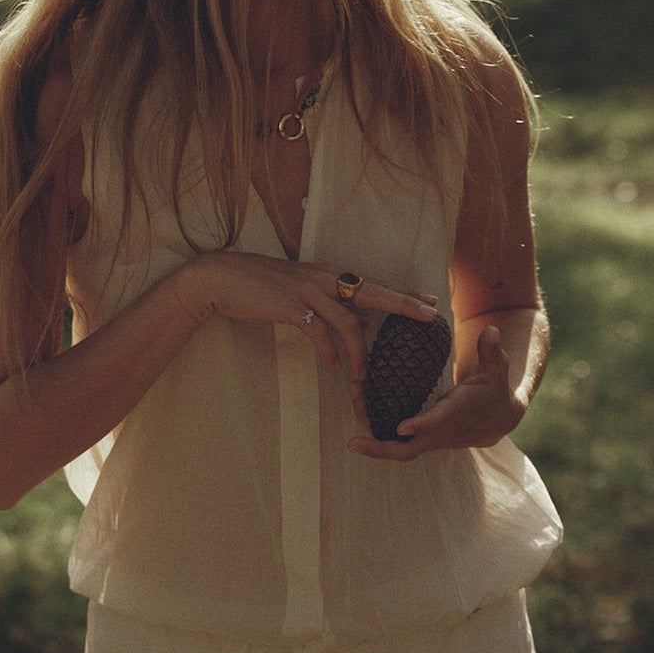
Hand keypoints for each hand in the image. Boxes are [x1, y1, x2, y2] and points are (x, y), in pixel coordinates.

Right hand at [176, 254, 438, 388]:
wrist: (222, 278)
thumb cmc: (261, 287)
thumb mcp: (303, 294)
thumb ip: (331, 306)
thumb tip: (358, 322)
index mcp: (331, 274)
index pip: (376, 284)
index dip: (404, 294)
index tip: (430, 302)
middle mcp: (325, 278)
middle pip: (375, 293)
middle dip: (405, 305)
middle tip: (431, 316)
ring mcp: (309, 290)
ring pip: (348, 322)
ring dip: (359, 354)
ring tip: (363, 378)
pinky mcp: (291, 305)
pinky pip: (319, 332)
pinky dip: (329, 352)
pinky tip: (335, 367)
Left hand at [348, 325, 522, 461]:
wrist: (497, 420)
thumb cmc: (494, 389)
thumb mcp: (498, 368)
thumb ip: (491, 351)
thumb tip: (491, 330)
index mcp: (457, 413)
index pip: (438, 421)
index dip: (421, 425)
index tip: (401, 427)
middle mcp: (440, 431)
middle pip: (409, 449)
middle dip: (381, 448)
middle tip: (353, 442)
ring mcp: (429, 439)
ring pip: (397, 449)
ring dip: (372, 441)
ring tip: (348, 424)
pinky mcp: (421, 438)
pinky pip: (396, 444)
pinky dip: (375, 436)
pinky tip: (357, 418)